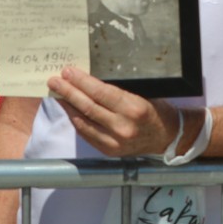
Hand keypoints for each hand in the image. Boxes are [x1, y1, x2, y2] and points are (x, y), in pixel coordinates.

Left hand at [47, 66, 178, 155]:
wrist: (167, 138)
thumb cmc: (155, 111)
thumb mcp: (141, 94)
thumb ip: (116, 91)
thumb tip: (87, 80)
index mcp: (135, 109)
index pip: (101, 93)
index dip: (81, 82)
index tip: (68, 72)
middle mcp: (123, 127)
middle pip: (88, 107)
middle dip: (68, 92)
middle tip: (55, 81)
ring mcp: (115, 142)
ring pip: (83, 121)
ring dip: (67, 106)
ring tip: (57, 93)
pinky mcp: (109, 151)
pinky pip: (86, 133)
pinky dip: (75, 120)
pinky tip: (68, 109)